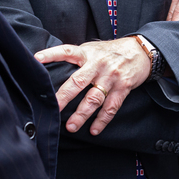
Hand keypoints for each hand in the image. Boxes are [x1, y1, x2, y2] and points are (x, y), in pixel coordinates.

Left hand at [34, 38, 150, 135]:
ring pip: (94, 98)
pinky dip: (102, 120)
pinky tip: (94, 130)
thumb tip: (52, 68)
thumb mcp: (93, 49)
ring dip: (82, 114)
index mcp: (87, 53)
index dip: (51, 54)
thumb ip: (77, 58)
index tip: (37, 59)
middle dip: (64, 96)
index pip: (66, 51)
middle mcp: (98, 64)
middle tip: (54, 107)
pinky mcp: (123, 88)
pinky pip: (111, 107)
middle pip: (78, 81)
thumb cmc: (111, 52)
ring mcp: (111, 77)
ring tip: (70, 126)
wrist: (141, 51)